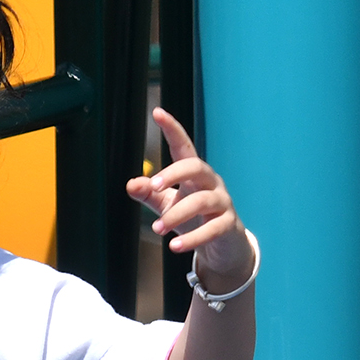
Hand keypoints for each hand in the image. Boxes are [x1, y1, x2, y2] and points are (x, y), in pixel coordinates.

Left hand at [126, 109, 252, 288]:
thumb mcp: (167, 205)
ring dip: (176, 214)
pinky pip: (212, 229)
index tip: (157, 113)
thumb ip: (149, 194)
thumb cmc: (193, 219)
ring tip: (157, 228)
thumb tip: (131, 184)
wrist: (222, 247)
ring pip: (202, 201)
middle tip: (153, 186)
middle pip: (196, 166)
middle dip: (174, 173)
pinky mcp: (229, 226)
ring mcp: (222, 203)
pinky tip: (175, 246)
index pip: (183, 147)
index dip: (172, 129)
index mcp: (194, 174)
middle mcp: (211, 183)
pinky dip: (193, 238)